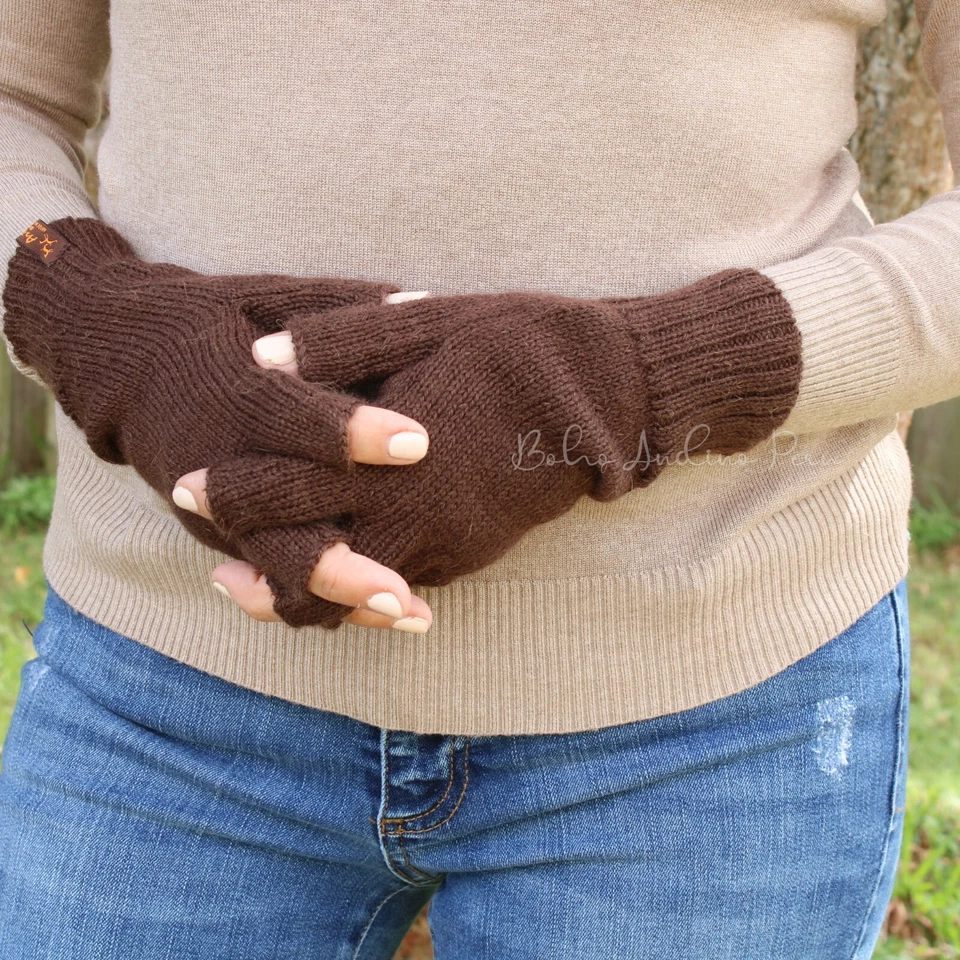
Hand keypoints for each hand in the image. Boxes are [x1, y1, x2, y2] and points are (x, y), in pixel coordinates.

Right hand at [1, 217, 441, 627]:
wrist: (124, 360)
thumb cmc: (220, 321)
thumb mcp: (272, 298)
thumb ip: (342, 310)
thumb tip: (427, 303)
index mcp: (236, 389)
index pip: (294, 417)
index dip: (352, 434)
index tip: (417, 443)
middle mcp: (221, 460)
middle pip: (278, 525)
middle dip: (342, 566)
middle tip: (405, 593)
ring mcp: (216, 507)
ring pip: (276, 568)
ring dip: (342, 600)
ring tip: (414, 614)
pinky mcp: (220, 530)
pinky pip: (272, 575)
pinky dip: (322, 600)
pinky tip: (382, 613)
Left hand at [172, 271, 802, 623]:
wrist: (606, 399)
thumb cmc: (516, 344)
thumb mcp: (429, 320)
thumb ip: (343, 340)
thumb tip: (263, 355)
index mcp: (393, 453)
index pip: (288, 487)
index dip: (231, 490)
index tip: (186, 483)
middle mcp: (414, 513)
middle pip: (307, 563)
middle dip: (249, 554)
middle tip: (208, 537)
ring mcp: (445, 544)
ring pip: (349, 598)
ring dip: (296, 586)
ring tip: (250, 568)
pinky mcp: (469, 557)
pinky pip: (396, 592)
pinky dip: (351, 588)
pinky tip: (332, 563)